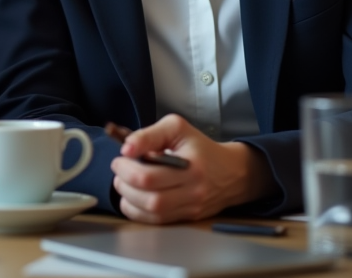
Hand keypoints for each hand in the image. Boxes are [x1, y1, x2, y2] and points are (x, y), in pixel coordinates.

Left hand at [110, 114, 274, 223]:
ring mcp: (190, 208)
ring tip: (125, 182)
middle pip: (150, 199)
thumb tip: (126, 148)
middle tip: (120, 170)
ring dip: (128, 199)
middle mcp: (192, 192)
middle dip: (125, 184)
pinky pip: (156, 221)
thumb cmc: (200, 147)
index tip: (120, 158)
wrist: (231, 172)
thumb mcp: (176, 128)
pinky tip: (133, 197)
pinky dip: (137, 211)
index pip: (149, 177)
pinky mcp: (187, 218)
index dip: (127, 169)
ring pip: (152, 214)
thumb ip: (149, 134)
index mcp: (190, 167)